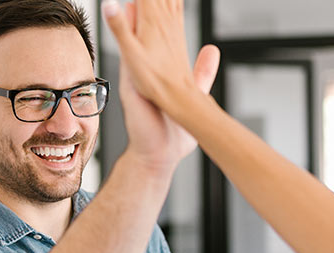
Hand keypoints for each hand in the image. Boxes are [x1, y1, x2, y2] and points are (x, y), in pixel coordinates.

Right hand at [115, 1, 219, 172]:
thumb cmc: (172, 135)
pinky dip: (123, 41)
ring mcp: (134, 80)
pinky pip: (125, 60)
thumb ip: (202, 72)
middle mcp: (142, 73)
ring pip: (129, 42)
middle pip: (139, 34)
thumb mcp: (192, 97)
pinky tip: (122, 24)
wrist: (160, 157)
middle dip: (140, 10)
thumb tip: (211, 50)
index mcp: (156, 73)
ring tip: (132, 0)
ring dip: (128, 20)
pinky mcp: (130, 89)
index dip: (157, 14)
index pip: (156, 36)